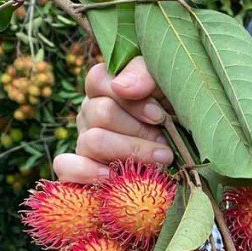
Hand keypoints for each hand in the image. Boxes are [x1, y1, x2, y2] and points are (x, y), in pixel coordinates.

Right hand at [52, 55, 173, 183]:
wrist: (185, 161)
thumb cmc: (176, 118)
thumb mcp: (167, 87)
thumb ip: (144, 74)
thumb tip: (121, 87)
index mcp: (106, 88)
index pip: (98, 80)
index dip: (131, 100)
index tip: (159, 117)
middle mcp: (90, 113)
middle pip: (101, 113)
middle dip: (138, 130)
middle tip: (164, 143)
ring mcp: (82, 141)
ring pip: (91, 141)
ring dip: (129, 152)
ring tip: (159, 160)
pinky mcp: (78, 171)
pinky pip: (66, 167)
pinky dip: (87, 172)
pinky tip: (112, 176)